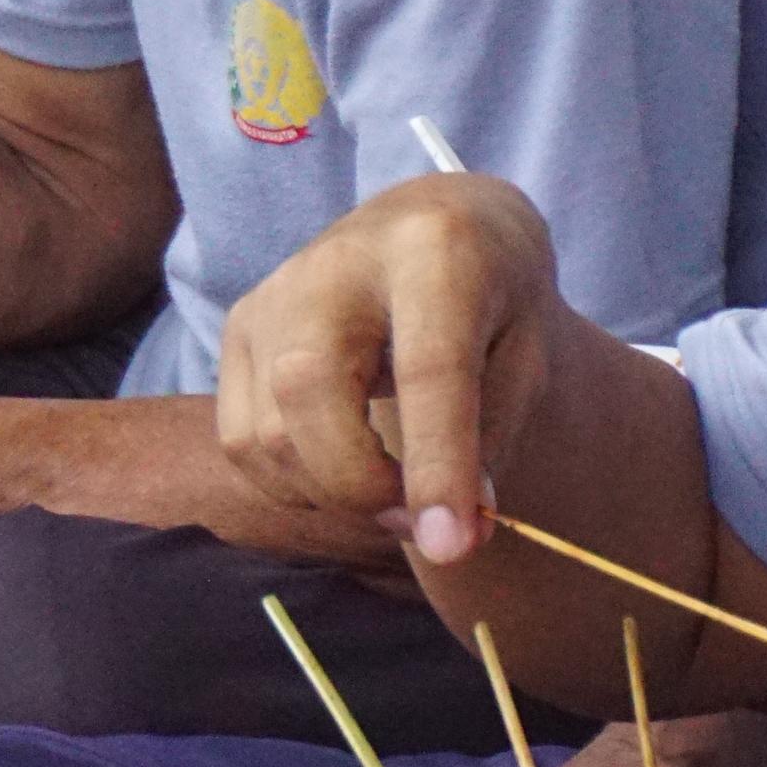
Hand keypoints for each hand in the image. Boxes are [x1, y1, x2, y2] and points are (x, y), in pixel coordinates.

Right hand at [214, 172, 558, 566]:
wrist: (430, 220)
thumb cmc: (494, 292)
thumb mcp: (530, 350)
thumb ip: (492, 439)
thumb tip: (450, 538)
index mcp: (433, 251)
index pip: (426, 369)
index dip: (437, 465)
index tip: (452, 546)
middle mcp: (332, 263)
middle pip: (308, 394)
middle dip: (361, 486)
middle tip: (422, 520)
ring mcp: (270, 294)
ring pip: (264, 432)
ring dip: (330, 494)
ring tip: (392, 494)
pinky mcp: (237, 326)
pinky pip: (241, 439)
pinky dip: (293, 482)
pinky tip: (343, 467)